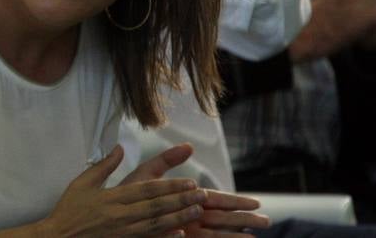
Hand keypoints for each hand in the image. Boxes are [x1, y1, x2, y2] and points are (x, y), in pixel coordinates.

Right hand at [43, 145, 205, 236]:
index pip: (148, 190)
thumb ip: (103, 166)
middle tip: (201, 194)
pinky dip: (165, 236)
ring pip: (157, 223)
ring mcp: (123, 232)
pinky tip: (180, 233)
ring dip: (180, 217)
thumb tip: (119, 148)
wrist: (58, 237)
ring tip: (197, 211)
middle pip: (157, 206)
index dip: (170, 186)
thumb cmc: (70, 210)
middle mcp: (121, 215)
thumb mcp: (82, 183)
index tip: (188, 181)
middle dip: (181, 200)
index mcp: (112, 197)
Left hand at [122, 144, 267, 235]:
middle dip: (243, 220)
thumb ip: (166, 161)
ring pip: (214, 234)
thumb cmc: (126, 196)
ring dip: (234, 236)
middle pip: (221, 219)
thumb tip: (189, 146)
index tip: (256, 202)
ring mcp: (183, 231)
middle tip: (266, 222)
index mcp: (182, 199)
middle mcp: (187, 216)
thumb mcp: (146, 175)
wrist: (109, 219)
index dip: (235, 201)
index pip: (214, 200)